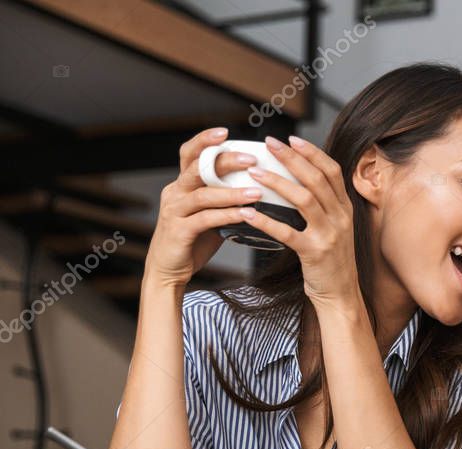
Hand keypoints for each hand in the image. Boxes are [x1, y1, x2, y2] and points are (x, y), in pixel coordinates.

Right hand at [146, 127, 259, 287]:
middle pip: (197, 168)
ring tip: (257, 192)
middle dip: (224, 160)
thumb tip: (259, 186)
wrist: (169, 270)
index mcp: (182, 185)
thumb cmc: (193, 240)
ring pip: (203, 194)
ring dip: (232, 192)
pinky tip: (247, 215)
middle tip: (251, 159)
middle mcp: (175, 193)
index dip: (204, 140)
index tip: (225, 131)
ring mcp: (174, 211)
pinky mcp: (178, 231)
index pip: (189, 154)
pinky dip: (228, 215)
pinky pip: (205, 219)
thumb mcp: (209, 213)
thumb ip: (225, 199)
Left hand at [237, 135, 357, 308]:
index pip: (332, 171)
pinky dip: (265, 221)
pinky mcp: (314, 253)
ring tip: (254, 172)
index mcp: (345, 209)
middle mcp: (340, 218)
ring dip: (277, 183)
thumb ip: (323, 206)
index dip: (312, 152)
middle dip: (291, 158)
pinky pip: (287, 232)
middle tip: (269, 143)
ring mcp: (329, 235)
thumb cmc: (331, 261)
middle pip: (316, 179)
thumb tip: (299, 181)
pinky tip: (246, 212)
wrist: (341, 295)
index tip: (292, 139)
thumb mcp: (334, 228)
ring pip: (304, 199)